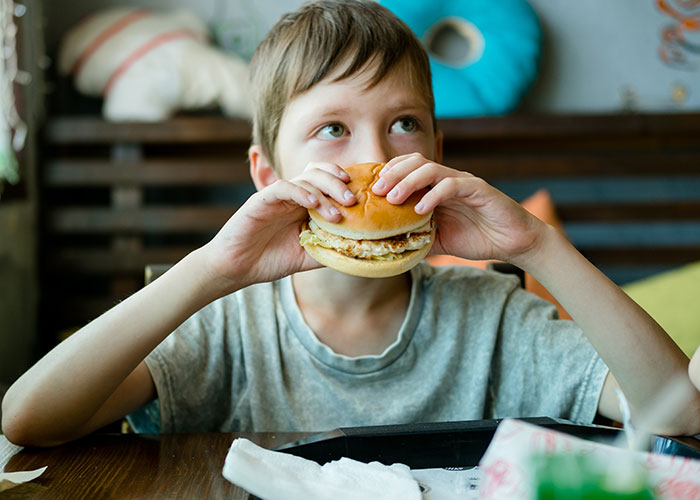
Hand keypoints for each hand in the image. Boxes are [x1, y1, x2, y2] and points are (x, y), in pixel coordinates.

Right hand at [200, 162, 355, 293]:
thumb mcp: (307, 257)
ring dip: (324, 192)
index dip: (343, 182)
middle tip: (352, 201)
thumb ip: (329, 249)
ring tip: (336, 214)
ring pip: (304, 178)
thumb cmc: (270, 260)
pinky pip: (283, 187)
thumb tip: (358, 251)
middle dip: (338, 183)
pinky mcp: (260, 200)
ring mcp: (276, 196)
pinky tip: (313, 204)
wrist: (237, 268)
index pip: (326, 180)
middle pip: (318, 173)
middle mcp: (292, 196)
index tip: (360, 195)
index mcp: (303, 204)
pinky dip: (301, 192)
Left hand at [372, 153, 544, 265]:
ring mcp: (463, 182)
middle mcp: (447, 179)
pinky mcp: (478, 189)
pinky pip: (452, 186)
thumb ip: (417, 239)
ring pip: (431, 169)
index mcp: (436, 186)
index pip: (407, 168)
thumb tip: (388, 249)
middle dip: (392, 173)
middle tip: (376, 191)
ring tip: (393, 199)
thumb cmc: (476, 237)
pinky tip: (421, 210)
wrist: (512, 242)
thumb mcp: (438, 240)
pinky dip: (434, 195)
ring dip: (408, 181)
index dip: (388, 173)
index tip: (371, 189)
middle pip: (415, 162)